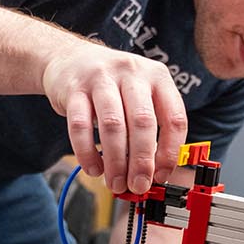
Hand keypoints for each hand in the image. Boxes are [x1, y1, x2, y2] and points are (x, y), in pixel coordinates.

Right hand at [42, 40, 187, 193]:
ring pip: (113, 125)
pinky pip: (80, 126)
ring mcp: (101, 78)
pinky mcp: (74, 88)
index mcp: (157, 76)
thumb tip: (154, 172)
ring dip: (115, 161)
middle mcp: (132, 73)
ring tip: (115, 182)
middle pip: (143, 123)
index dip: (170, 152)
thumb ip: (150, 126)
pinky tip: (93, 168)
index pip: (174, 118)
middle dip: (142, 161)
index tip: (162, 175)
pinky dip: (87, 153)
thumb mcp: (140, 93)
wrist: (69, 58)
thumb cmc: (112, 84)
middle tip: (137, 185)